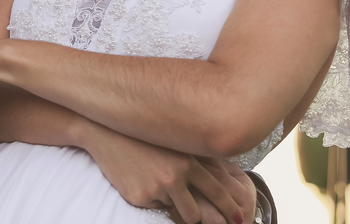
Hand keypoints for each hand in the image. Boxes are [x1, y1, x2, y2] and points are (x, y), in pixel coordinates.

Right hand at [83, 126, 251, 223]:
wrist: (107, 133)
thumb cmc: (145, 136)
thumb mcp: (174, 143)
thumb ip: (196, 159)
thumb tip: (224, 175)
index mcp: (188, 162)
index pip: (217, 191)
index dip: (231, 207)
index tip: (242, 219)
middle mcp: (175, 177)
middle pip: (196, 215)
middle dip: (201, 220)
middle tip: (206, 221)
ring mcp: (156, 189)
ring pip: (175, 212)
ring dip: (173, 205)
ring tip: (160, 184)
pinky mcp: (139, 198)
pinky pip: (155, 208)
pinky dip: (152, 199)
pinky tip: (142, 180)